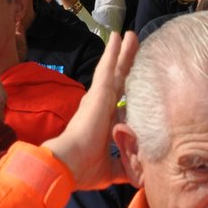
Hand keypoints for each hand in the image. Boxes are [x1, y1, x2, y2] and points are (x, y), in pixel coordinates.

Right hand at [46, 32, 136, 188]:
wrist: (66, 165)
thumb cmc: (83, 168)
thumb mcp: (112, 169)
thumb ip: (125, 167)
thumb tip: (140, 173)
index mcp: (102, 123)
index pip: (119, 102)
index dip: (128, 91)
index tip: (137, 83)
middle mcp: (99, 107)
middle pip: (118, 80)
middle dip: (127, 63)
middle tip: (135, 45)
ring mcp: (98, 98)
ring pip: (114, 70)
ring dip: (123, 53)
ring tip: (131, 35)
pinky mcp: (99, 94)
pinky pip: (108, 68)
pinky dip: (114, 53)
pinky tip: (119, 37)